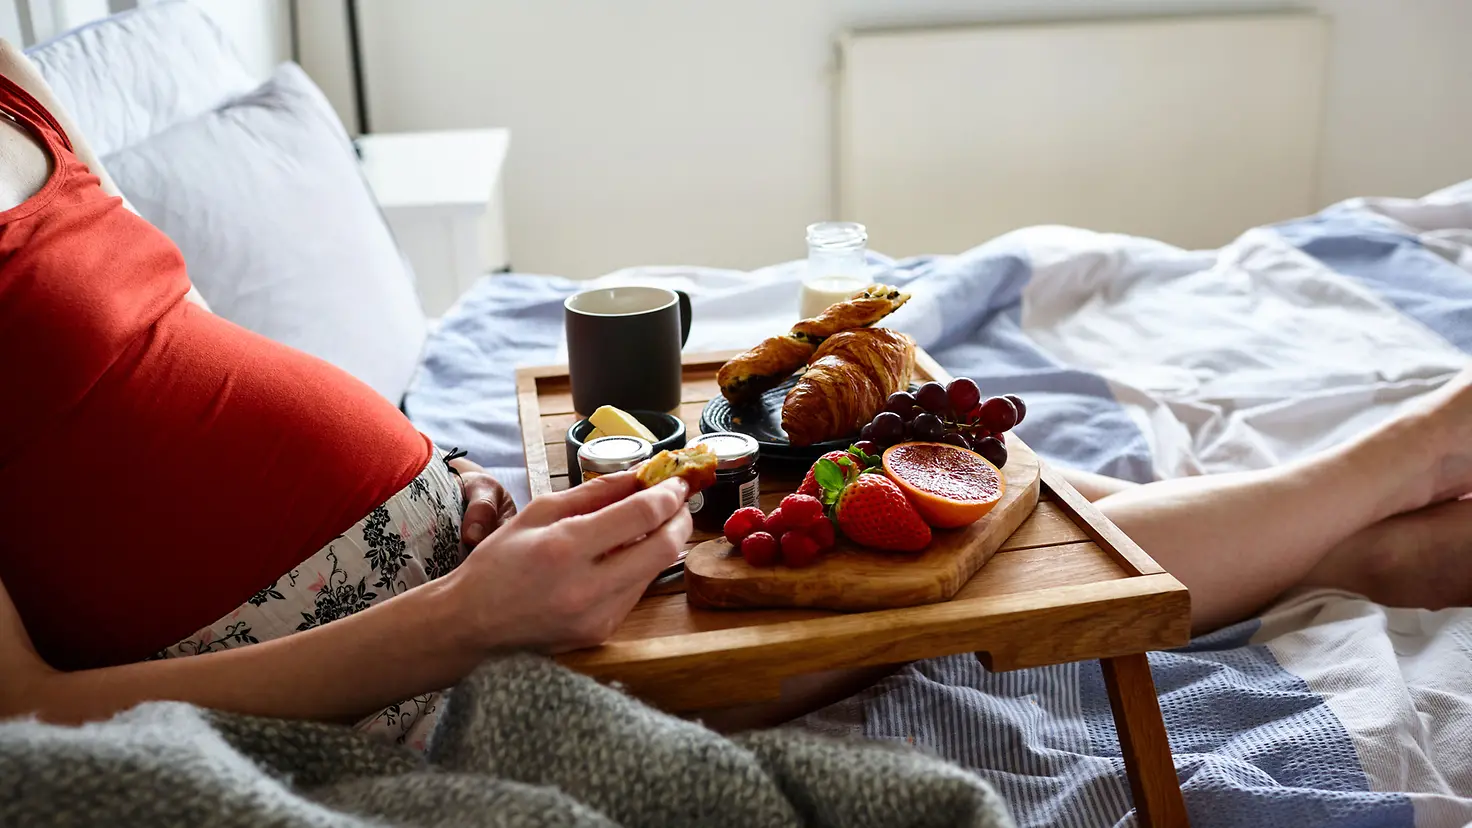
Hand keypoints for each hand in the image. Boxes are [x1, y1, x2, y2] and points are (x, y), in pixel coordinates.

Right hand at [443, 471, 691, 653]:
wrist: (471, 625)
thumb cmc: (498, 563)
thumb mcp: (538, 512)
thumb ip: (593, 492)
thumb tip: (638, 474)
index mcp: (565, 548)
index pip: (641, 516)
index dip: (668, 494)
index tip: (677, 480)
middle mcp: (586, 587)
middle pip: (664, 548)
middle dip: (680, 519)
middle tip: (678, 501)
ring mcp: (597, 616)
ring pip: (655, 571)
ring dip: (663, 542)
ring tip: (652, 522)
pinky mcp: (601, 633)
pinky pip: (636, 592)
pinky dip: (640, 567)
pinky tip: (626, 554)